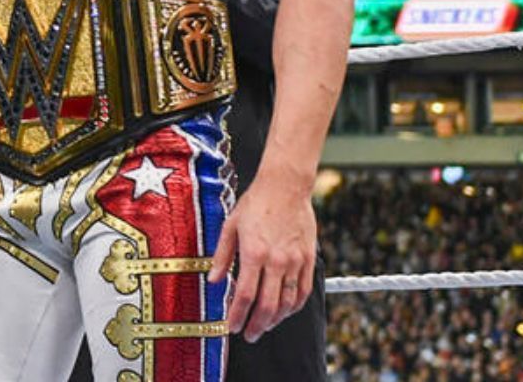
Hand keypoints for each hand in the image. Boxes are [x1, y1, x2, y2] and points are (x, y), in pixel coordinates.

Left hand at [208, 179, 316, 342]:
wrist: (285, 187)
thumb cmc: (255, 204)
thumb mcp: (230, 226)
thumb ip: (222, 256)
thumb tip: (213, 281)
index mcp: (254, 253)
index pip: (245, 295)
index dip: (237, 315)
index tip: (231, 326)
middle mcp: (276, 260)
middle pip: (268, 305)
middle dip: (256, 325)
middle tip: (248, 335)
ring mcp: (295, 261)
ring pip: (287, 302)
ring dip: (275, 319)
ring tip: (264, 326)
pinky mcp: (309, 259)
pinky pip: (304, 291)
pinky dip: (294, 306)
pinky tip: (285, 311)